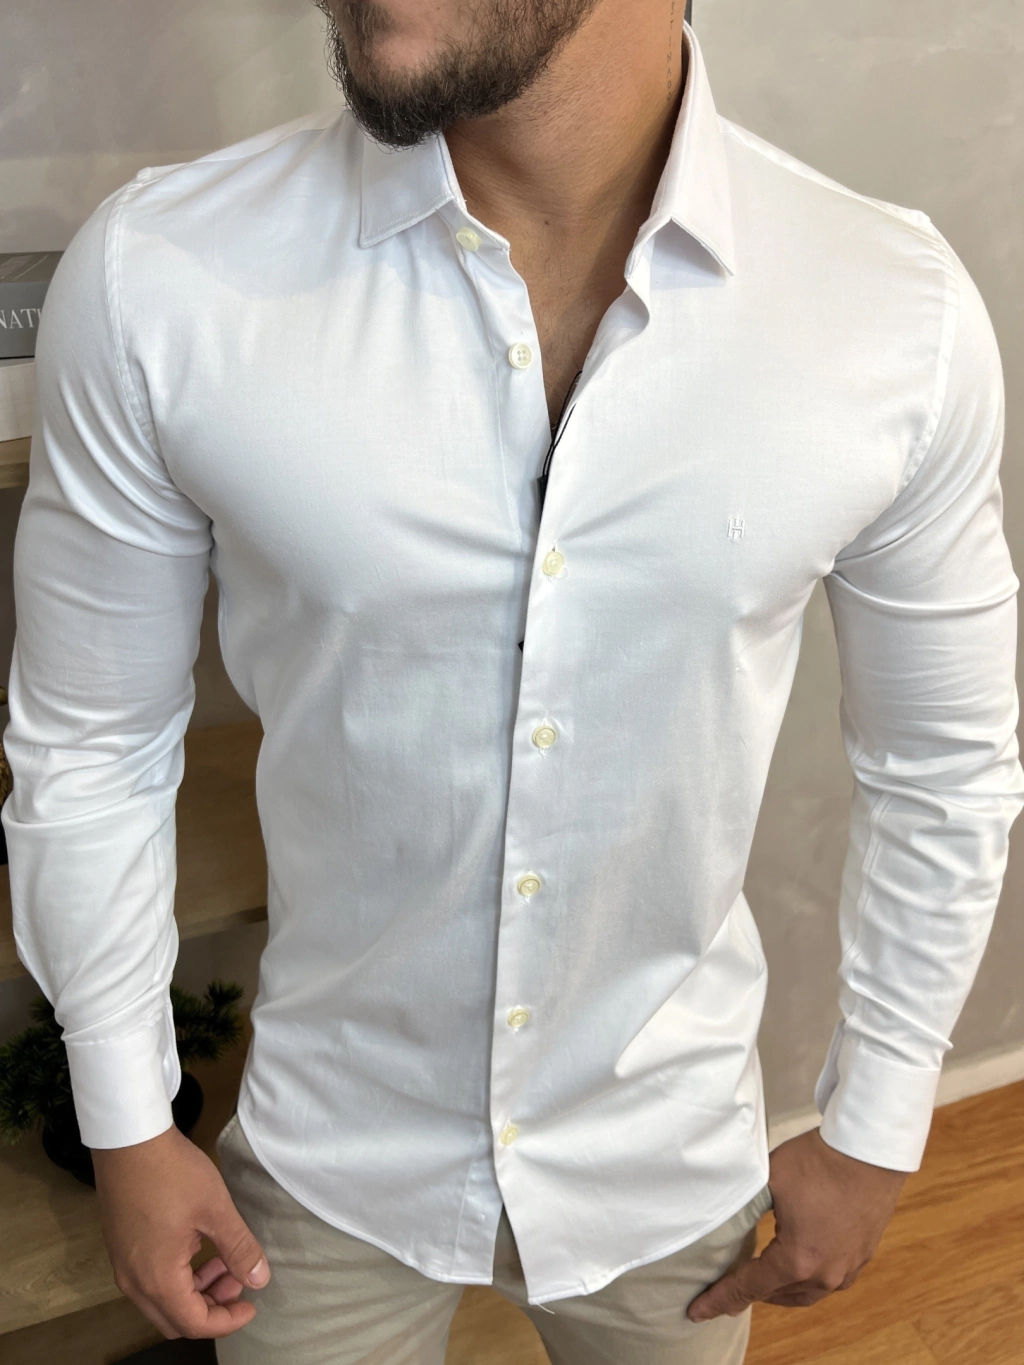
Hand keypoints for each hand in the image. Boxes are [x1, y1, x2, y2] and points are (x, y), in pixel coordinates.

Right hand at [92, 1122, 270, 1339]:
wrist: (129, 1139)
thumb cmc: (172, 1173)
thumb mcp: (215, 1210)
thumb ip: (239, 1249)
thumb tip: (259, 1279)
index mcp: (157, 1279)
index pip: (194, 1324)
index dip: (227, 1321)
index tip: (251, 1304)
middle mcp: (133, 1281)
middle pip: (174, 1319)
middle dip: (211, 1308)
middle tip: (238, 1281)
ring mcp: (122, 1264)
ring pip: (161, 1300)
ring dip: (195, 1290)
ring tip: (224, 1261)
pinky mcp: (120, 1246)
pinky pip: (149, 1279)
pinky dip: (177, 1276)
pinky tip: (198, 1245)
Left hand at [686, 1126, 907, 1319]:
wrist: (867, 1151)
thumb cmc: (816, 1162)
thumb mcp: (768, 1183)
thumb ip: (745, 1209)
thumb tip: (724, 1218)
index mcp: (797, 1260)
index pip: (749, 1287)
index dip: (721, 1299)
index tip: (698, 1311)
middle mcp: (825, 1274)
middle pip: (777, 1295)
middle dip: (749, 1295)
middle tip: (725, 1294)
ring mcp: (847, 1268)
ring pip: (805, 1293)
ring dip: (779, 1291)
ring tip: (758, 1285)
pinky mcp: (862, 1256)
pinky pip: (828, 1282)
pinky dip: (805, 1282)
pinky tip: (797, 1271)